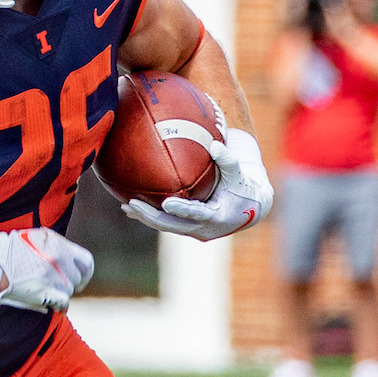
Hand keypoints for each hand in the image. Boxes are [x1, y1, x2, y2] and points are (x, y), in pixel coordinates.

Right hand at [0, 226, 94, 312]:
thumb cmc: (7, 252)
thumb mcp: (34, 238)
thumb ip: (54, 247)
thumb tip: (67, 263)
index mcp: (57, 243)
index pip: (86, 261)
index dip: (85, 273)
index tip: (78, 279)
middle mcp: (58, 257)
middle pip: (76, 278)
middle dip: (67, 284)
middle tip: (54, 286)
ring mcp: (52, 275)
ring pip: (68, 291)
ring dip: (60, 294)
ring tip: (45, 292)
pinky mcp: (44, 291)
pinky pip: (63, 303)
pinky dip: (60, 306)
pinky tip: (53, 307)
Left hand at [124, 124, 272, 240]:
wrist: (250, 208)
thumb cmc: (243, 186)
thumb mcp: (239, 173)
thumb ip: (227, 160)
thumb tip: (215, 144)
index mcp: (218, 216)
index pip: (197, 213)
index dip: (181, 209)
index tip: (166, 203)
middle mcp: (205, 229)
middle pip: (173, 225)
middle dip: (151, 216)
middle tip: (132, 203)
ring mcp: (196, 232)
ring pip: (167, 227)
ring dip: (146, 218)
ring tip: (126, 207)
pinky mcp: (190, 230)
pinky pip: (168, 225)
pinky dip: (152, 218)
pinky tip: (133, 210)